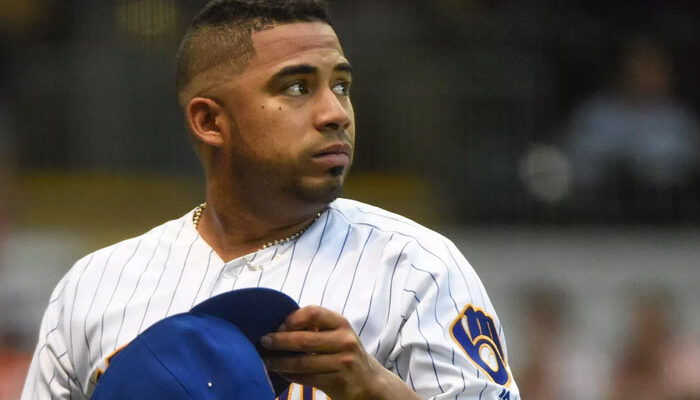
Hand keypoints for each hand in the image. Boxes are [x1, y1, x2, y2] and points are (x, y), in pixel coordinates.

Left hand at [260, 306, 417, 399]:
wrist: (368, 381)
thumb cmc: (344, 353)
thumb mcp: (337, 334)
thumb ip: (316, 327)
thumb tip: (279, 324)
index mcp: (342, 323)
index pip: (313, 312)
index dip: (292, 318)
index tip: (278, 326)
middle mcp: (345, 341)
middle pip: (304, 339)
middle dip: (279, 341)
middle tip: (263, 342)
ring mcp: (343, 362)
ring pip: (302, 362)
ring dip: (280, 362)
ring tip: (266, 361)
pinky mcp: (338, 382)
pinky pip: (307, 378)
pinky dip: (290, 375)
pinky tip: (281, 373)